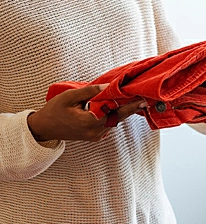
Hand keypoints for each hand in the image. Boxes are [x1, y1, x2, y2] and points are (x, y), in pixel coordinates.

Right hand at [27, 84, 145, 141]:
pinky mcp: (96, 136)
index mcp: (89, 122)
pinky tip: (115, 107)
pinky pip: (108, 124)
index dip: (129, 106)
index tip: (141, 100)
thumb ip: (89, 92)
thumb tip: (108, 87)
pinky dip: (113, 115)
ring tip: (131, 100)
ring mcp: (96, 136)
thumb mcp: (69, 97)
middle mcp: (96, 131)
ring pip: (113, 121)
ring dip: (121, 111)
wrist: (45, 128)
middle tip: (142, 99)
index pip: (114, 112)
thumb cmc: (54, 110)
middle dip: (130, 108)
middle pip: (117, 118)